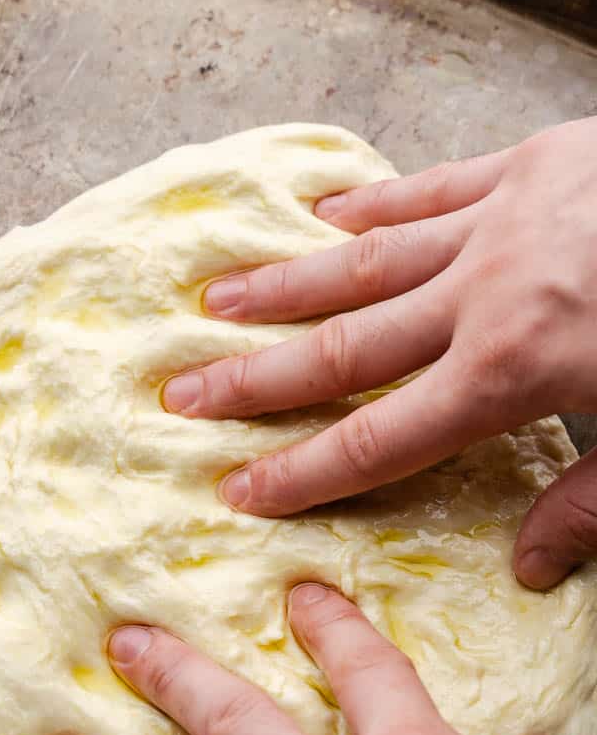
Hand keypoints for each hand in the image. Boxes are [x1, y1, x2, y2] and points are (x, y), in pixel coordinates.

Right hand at [161, 117, 596, 590]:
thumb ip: (588, 504)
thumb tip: (524, 568)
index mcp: (510, 377)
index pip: (379, 441)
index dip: (303, 472)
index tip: (236, 488)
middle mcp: (481, 300)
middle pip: (343, 351)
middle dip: (255, 379)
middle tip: (179, 392)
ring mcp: (499, 224)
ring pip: (366, 265)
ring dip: (284, 287)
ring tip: (212, 300)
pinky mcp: (529, 165)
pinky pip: (429, 189)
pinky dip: (371, 206)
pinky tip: (318, 217)